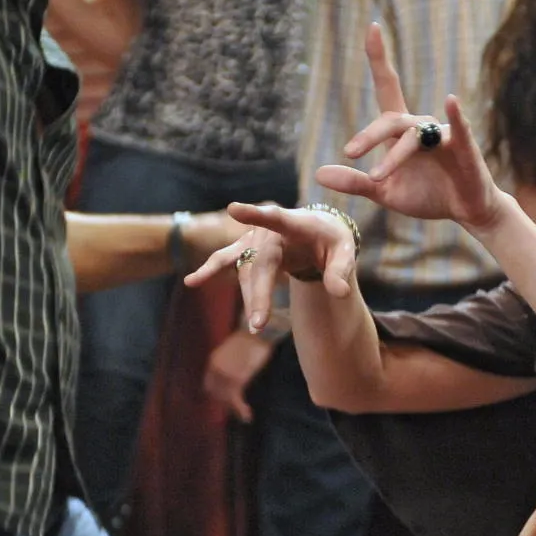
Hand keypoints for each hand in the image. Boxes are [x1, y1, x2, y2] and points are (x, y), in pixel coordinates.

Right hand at [183, 206, 357, 331]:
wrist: (317, 230)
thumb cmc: (331, 239)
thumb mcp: (344, 251)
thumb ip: (341, 271)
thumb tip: (341, 294)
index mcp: (295, 222)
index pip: (275, 218)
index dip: (255, 215)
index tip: (233, 209)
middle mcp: (269, 229)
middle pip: (260, 262)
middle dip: (258, 293)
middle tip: (260, 323)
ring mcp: (254, 238)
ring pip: (246, 270)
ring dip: (251, 298)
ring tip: (258, 326)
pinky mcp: (245, 249)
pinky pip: (225, 260)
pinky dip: (209, 271)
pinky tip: (191, 281)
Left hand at [204, 331, 275, 423]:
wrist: (257, 332)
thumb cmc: (251, 340)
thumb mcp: (235, 352)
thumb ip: (231, 364)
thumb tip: (233, 376)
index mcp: (213, 361)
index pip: (209, 384)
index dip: (217, 395)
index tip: (227, 401)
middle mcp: (215, 368)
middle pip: (215, 393)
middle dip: (225, 403)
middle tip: (238, 410)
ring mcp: (225, 374)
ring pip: (225, 398)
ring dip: (234, 409)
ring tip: (244, 415)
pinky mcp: (237, 378)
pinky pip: (235, 398)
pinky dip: (240, 409)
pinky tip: (246, 415)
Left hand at [313, 24, 509, 233]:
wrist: (466, 213)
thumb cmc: (428, 195)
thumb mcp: (385, 192)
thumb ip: (355, 182)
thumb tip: (318, 173)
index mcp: (401, 131)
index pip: (388, 87)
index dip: (380, 58)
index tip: (372, 27)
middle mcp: (421, 127)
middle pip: (391, 120)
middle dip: (370, 135)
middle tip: (350, 152)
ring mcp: (444, 135)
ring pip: (414, 137)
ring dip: (396, 157)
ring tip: (377, 176)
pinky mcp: (465, 148)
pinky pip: (459, 129)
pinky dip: (456, 115)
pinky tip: (451, 100)